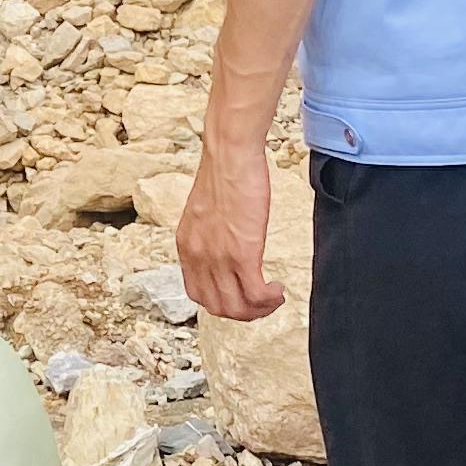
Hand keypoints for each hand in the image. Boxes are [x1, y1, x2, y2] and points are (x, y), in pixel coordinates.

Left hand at [179, 141, 283, 321]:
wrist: (230, 154)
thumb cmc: (224, 174)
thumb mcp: (205, 211)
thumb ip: (209, 234)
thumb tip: (225, 246)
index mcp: (186, 246)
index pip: (198, 294)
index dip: (223, 303)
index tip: (243, 295)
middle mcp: (197, 257)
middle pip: (218, 308)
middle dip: (244, 312)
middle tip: (264, 301)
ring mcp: (218, 257)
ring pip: (237, 308)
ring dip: (260, 310)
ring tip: (274, 297)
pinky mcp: (242, 253)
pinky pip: (256, 295)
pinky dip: (270, 300)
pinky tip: (278, 289)